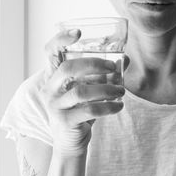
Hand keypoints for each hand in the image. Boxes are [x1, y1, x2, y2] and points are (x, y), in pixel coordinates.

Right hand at [41, 29, 127, 155]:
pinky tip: (118, 106)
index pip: (49, 52)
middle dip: (94, 64)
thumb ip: (106, 74)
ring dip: (107, 89)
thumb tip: (125, 58)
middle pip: (68, 69)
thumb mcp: (93, 90)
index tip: (78, 32)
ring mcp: (55, 106)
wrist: (71, 142)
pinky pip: (89, 110)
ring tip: (121, 91)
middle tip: (114, 68)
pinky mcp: (65, 121)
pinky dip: (108, 106)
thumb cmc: (82, 111)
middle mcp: (51, 89)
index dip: (60, 40)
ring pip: (81, 92)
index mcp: (55, 77)